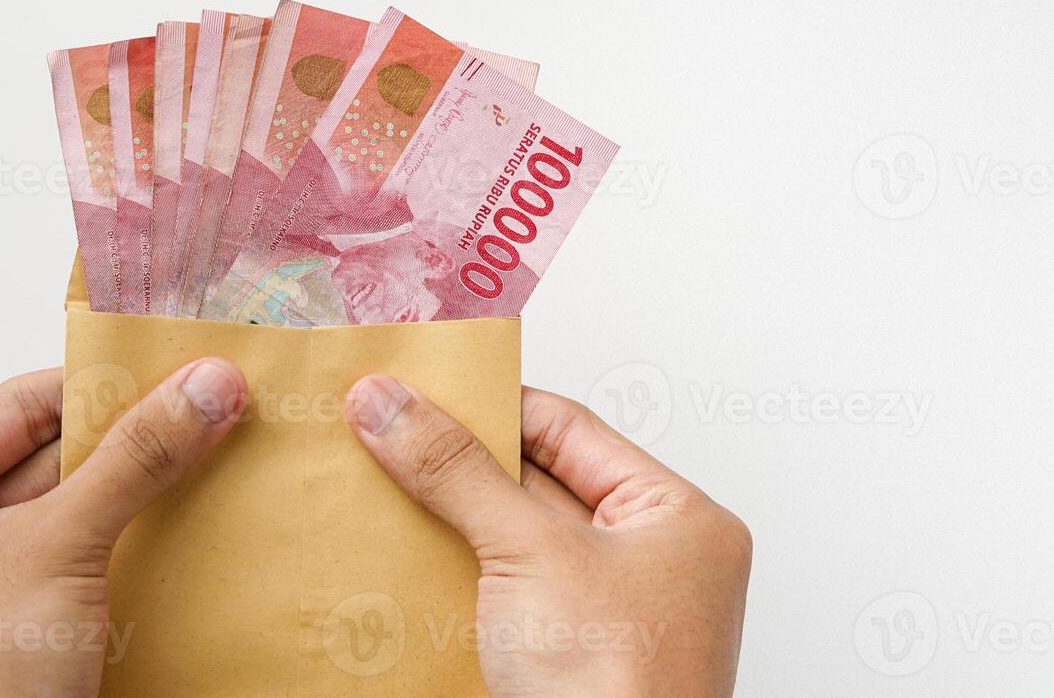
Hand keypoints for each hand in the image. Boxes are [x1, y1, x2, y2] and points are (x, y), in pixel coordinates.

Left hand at [0, 358, 246, 697]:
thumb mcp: (60, 544)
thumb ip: (135, 459)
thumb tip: (200, 389)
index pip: (18, 405)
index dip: (101, 385)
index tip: (176, 372)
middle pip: (44, 458)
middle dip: (125, 445)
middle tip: (206, 417)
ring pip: (61, 517)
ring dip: (129, 501)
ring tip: (204, 468)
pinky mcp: (2, 636)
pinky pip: (67, 571)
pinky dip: (117, 555)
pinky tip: (176, 539)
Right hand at [346, 376, 750, 697]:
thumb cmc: (619, 690)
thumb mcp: (530, 554)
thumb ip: (456, 471)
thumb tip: (390, 403)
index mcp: (678, 519)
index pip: (569, 428)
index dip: (489, 404)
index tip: (416, 386)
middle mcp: (649, 562)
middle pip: (535, 480)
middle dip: (458, 461)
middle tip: (383, 427)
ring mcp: (603, 614)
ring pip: (509, 538)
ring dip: (446, 517)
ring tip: (375, 480)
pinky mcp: (559, 659)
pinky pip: (497, 593)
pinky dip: (450, 573)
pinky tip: (398, 551)